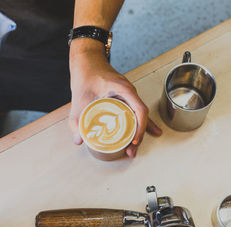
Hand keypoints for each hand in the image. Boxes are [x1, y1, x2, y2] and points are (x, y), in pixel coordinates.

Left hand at [68, 39, 161, 157]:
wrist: (87, 60)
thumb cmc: (86, 73)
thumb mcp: (80, 97)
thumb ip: (77, 119)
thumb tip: (79, 139)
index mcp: (124, 89)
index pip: (140, 110)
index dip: (140, 127)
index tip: (134, 141)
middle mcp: (130, 93)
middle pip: (141, 117)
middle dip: (139, 136)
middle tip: (132, 152)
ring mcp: (128, 96)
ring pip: (139, 116)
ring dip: (138, 133)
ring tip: (134, 149)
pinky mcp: (124, 99)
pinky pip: (134, 113)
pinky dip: (137, 125)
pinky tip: (141, 135)